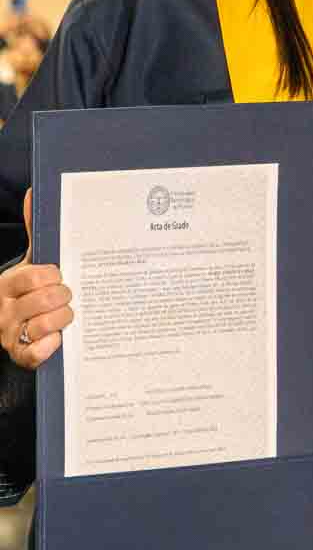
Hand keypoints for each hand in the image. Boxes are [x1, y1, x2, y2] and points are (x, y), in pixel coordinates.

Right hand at [0, 190, 72, 369]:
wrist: (12, 329)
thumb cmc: (28, 293)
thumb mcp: (29, 263)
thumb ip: (36, 232)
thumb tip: (33, 193)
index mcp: (7, 283)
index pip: (36, 275)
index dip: (55, 276)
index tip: (60, 277)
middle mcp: (4, 310)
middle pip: (47, 299)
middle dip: (65, 297)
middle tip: (67, 297)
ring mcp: (10, 334)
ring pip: (48, 325)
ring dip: (64, 319)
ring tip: (66, 316)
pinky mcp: (20, 356)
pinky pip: (39, 352)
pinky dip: (52, 345)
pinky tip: (58, 339)